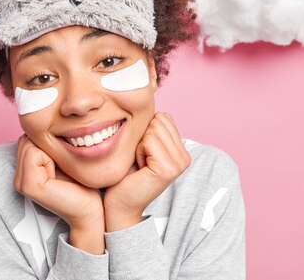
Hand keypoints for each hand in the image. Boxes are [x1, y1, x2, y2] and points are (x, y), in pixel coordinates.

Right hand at [13, 134, 104, 252]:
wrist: (90, 209)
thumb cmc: (82, 183)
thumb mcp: (62, 158)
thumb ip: (49, 144)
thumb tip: (45, 121)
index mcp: (24, 172)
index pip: (27, 137)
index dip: (47, 142)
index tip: (61, 162)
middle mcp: (18, 178)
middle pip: (27, 138)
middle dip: (47, 145)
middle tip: (61, 167)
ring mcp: (21, 183)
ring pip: (29, 143)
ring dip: (49, 151)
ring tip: (60, 171)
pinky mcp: (29, 186)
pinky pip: (34, 153)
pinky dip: (49, 158)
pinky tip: (58, 175)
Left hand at [103, 112, 190, 231]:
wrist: (119, 205)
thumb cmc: (125, 174)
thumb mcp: (141, 145)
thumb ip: (151, 128)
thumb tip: (151, 99)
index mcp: (181, 150)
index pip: (163, 116)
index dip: (145, 131)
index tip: (142, 154)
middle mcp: (185, 156)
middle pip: (159, 120)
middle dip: (142, 136)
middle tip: (140, 160)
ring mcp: (180, 163)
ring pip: (153, 128)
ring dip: (139, 144)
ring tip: (139, 164)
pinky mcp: (169, 169)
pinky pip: (148, 141)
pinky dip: (138, 152)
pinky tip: (139, 168)